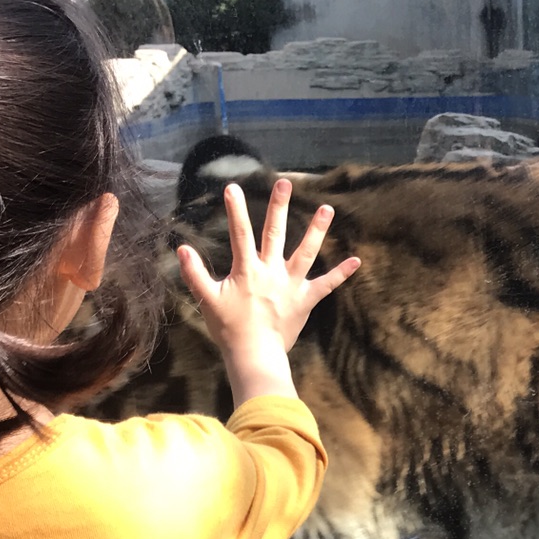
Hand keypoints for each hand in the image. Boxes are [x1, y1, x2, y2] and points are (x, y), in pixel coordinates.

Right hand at [177, 179, 360, 406]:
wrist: (255, 354)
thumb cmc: (229, 329)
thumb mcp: (207, 300)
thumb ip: (194, 274)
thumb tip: (182, 249)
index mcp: (247, 270)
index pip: (240, 234)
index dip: (236, 210)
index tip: (232, 187)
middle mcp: (271, 271)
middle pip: (275, 233)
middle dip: (278, 206)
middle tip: (285, 183)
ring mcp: (291, 284)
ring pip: (307, 252)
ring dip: (317, 230)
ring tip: (328, 208)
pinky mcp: (305, 299)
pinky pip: (326, 285)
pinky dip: (341, 274)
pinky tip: (356, 261)